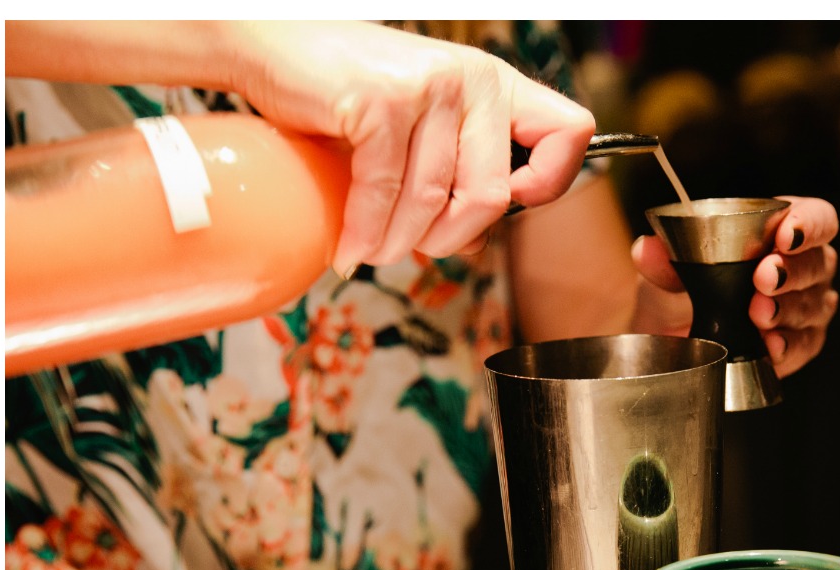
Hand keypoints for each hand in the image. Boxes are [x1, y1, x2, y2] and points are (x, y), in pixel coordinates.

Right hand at [224, 21, 593, 273]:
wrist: (267, 46)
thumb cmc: (343, 89)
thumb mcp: (417, 125)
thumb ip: (455, 172)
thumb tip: (474, 243)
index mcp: (495, 83)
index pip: (572, 131)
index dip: (551, 181)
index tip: (509, 205)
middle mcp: (473, 80)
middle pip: (493, 193)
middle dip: (450, 239)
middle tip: (415, 251)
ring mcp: (429, 87)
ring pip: (436, 200)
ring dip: (400, 244)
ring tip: (374, 252)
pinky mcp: (381, 102)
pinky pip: (385, 191)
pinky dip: (365, 232)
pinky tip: (350, 249)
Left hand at [628, 196, 839, 375]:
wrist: (669, 346)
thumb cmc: (679, 296)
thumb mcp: (662, 278)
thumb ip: (659, 263)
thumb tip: (647, 248)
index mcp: (779, 232)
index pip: (817, 218)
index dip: (809, 224)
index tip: (784, 236)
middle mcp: (804, 268)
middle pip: (820, 262)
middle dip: (794, 270)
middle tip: (763, 279)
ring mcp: (807, 308)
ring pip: (815, 305)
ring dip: (788, 309)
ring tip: (758, 315)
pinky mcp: (801, 346)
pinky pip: (805, 345)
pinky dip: (788, 346)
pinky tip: (769, 346)